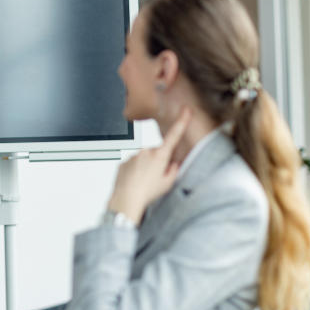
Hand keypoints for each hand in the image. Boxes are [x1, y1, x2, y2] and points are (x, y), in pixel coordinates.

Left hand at [107, 108, 191, 223]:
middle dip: (157, 162)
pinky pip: (132, 165)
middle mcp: (146, 151)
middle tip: (155, 178)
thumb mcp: (168, 183)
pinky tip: (134, 183)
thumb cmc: (148, 193)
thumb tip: (173, 164)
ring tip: (143, 183)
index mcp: (160, 155)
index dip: (181, 121)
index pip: (174, 135)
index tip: (186, 110)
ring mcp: (133, 156)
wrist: (125, 199)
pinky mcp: (123, 162)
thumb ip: (173, 170)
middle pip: (156, 153)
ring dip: (145, 168)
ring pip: (143, 160)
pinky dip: (135, 172)